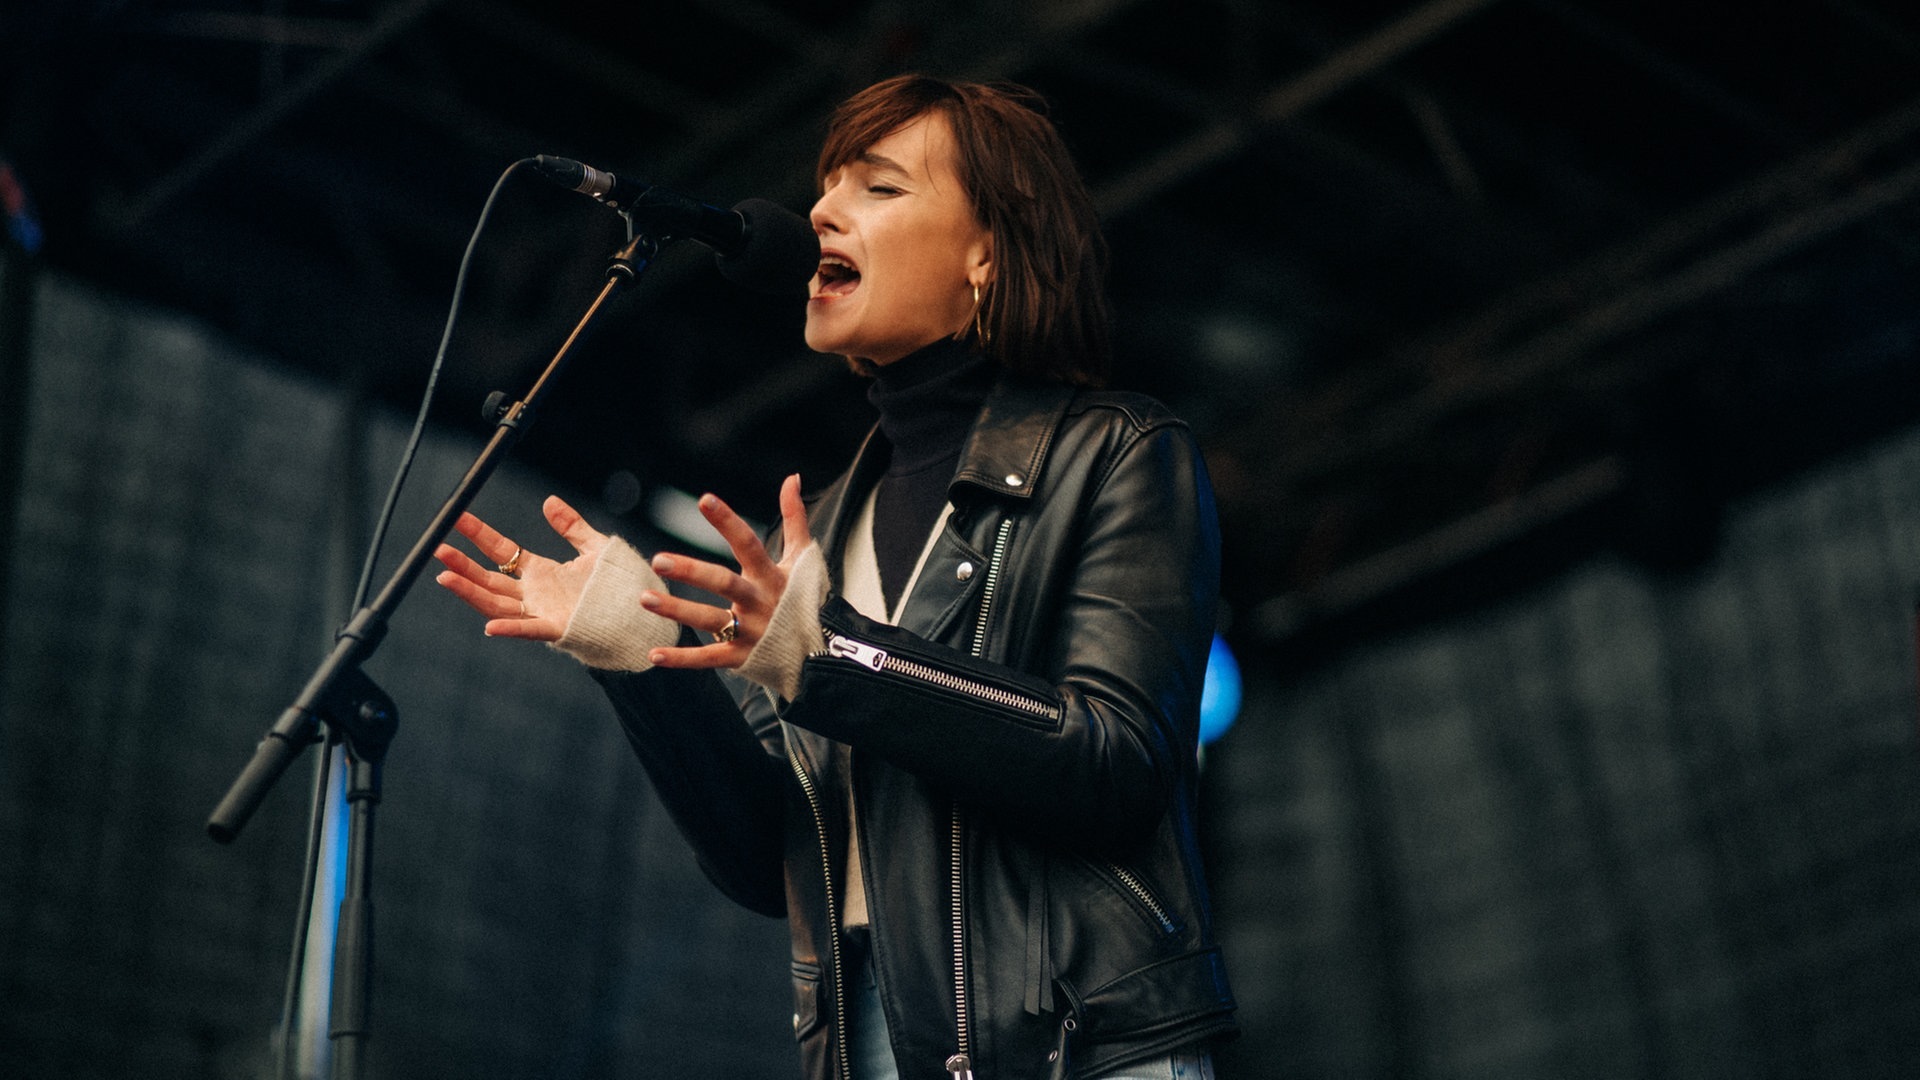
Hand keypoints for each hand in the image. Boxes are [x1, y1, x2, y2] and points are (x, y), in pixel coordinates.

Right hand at [433, 495, 610, 640]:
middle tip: (438, 549)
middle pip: (489, 580)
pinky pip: (530, 629)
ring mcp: (543, 612)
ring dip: (471, 593)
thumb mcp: (595, 548)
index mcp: (541, 573)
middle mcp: (535, 594)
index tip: (456, 518)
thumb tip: (549, 501)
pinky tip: (489, 627)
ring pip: (497, 604)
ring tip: (445, 578)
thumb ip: (572, 527)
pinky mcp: (559, 629)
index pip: (500, 551)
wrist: (640, 614)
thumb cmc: (618, 586)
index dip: (478, 535)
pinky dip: (510, 628)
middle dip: (463, 565)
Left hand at [641, 474, 810, 668]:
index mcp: (772, 576)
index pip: (748, 543)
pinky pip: (709, 659)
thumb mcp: (803, 558)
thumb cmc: (805, 599)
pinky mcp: (742, 658)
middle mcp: (760, 603)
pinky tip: (652, 654)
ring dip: (677, 611)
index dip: (727, 522)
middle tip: (659, 559)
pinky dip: (682, 659)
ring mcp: (751, 632)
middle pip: (724, 584)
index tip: (705, 500)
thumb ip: (794, 517)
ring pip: (711, 620)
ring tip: (645, 598)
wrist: (824, 652)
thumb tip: (792, 477)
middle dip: (692, 572)